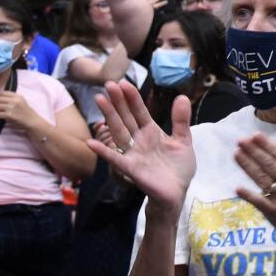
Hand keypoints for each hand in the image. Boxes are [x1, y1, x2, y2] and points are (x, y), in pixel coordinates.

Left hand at [0, 90, 43, 132]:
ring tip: (4, 112)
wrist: (33, 121)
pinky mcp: (9, 115)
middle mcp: (14, 101)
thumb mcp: (22, 101)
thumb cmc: (27, 112)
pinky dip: (0, 116)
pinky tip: (5, 117)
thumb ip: (12, 98)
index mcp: (18, 96)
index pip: (2, 93)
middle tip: (1, 108)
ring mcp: (12, 107)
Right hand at [88, 81, 195, 215]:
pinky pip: (115, 159)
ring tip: (99, 99)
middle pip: (126, 118)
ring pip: (119, 132)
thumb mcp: (183, 141)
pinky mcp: (131, 169)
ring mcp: (133, 153)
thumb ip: (180, 121)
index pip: (140, 112)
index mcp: (151, 132)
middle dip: (118, 102)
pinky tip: (91, 143)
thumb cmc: (178, 167)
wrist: (177, 192)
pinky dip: (103, 151)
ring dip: (109, 116)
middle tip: (108, 84)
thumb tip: (182, 97)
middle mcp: (139, 140)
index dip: (132, 98)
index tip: (124, 83)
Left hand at [234, 128, 275, 254]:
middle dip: (254, 152)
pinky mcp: (274, 211)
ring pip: (262, 179)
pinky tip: (238, 188)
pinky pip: (260, 202)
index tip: (254, 135)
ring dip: (248, 167)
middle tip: (240, 141)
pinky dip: (249, 195)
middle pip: (269, 165)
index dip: (266, 145)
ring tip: (236, 154)